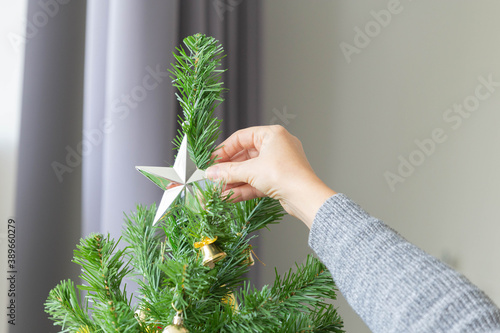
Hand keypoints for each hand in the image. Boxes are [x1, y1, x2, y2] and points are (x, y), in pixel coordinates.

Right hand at [205, 125, 335, 227]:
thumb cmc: (284, 175)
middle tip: (213, 177)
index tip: (211, 161)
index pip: (241, 137)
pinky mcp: (279, 179)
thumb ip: (228, 171)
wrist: (306, 197)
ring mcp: (278, 164)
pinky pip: (257, 181)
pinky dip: (243, 187)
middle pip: (245, 156)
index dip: (224, 150)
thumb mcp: (251, 171)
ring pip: (250, 170)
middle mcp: (276, 146)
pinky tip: (229, 195)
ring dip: (234, 180)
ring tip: (217, 189)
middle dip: (228, 169)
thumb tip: (211, 172)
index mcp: (272, 134)